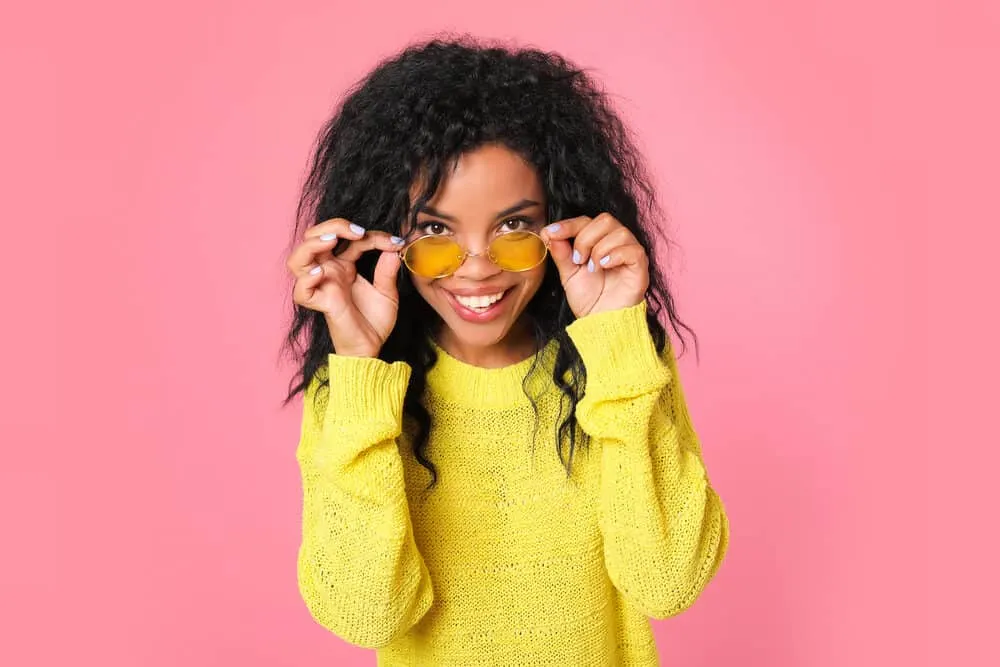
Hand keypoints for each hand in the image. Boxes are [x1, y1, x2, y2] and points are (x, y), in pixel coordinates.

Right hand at [287, 218, 404, 356]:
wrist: (372, 347)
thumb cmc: (376, 321)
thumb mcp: (387, 292)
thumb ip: (387, 270)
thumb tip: (393, 247)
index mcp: (344, 265)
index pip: (349, 239)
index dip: (371, 235)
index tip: (395, 242)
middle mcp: (329, 272)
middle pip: (314, 238)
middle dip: (332, 226)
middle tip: (357, 231)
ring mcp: (322, 286)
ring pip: (298, 259)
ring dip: (312, 244)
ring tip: (332, 241)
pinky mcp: (320, 303)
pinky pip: (301, 291)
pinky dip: (307, 279)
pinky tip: (322, 273)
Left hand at [540, 213, 648, 317]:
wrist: (601, 322)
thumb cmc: (589, 298)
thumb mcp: (568, 274)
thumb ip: (561, 253)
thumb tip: (549, 233)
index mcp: (598, 241)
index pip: (586, 221)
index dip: (568, 225)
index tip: (551, 233)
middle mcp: (615, 243)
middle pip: (605, 220)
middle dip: (586, 238)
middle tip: (578, 260)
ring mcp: (629, 253)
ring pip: (620, 232)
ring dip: (600, 249)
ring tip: (593, 269)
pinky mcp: (640, 266)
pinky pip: (634, 250)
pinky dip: (616, 255)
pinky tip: (604, 266)